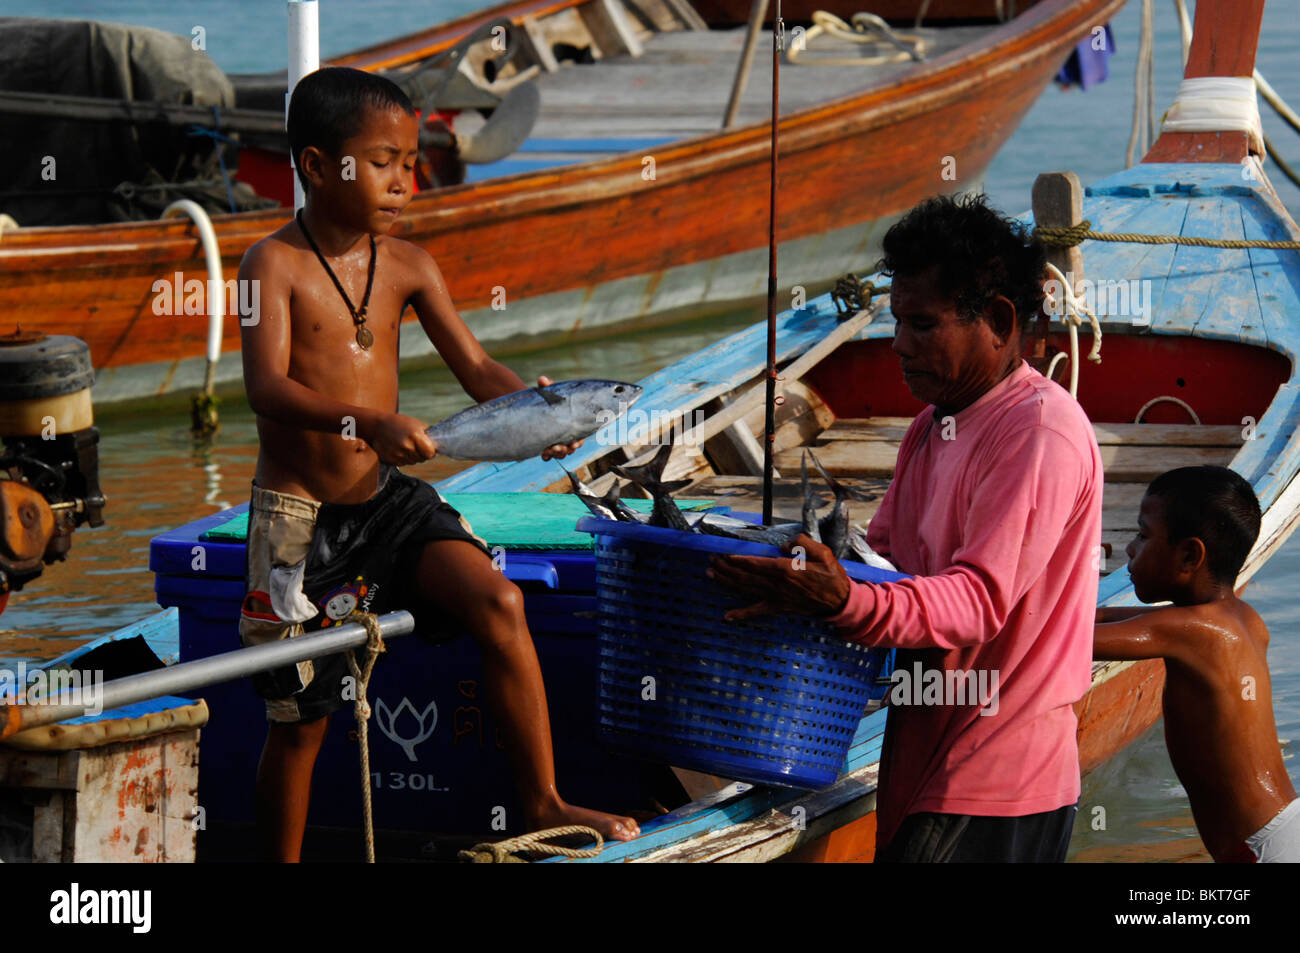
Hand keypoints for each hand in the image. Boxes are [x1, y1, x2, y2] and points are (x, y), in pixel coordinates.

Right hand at [366, 412, 436, 465]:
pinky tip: (398, 449)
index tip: (429, 447)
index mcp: (415, 436)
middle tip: (416, 444)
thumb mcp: (417, 424)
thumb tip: (440, 445)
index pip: (430, 454)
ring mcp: (398, 454)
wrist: (377, 426)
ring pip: (413, 462)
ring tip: (406, 445)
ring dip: (413, 456)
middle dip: (422, 453)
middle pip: (422, 459)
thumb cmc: (400, 423)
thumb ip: (429, 435)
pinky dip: (403, 458)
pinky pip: (403, 464)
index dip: (431, 451)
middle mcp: (406, 446)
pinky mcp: (391, 460)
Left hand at [536, 375, 583, 460]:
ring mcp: (555, 441)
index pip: (578, 437)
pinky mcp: (544, 445)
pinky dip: (547, 455)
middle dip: (566, 449)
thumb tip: (543, 380)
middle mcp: (565, 435)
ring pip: (561, 454)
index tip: (573, 443)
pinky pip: (548, 455)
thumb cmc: (545, 399)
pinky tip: (543, 453)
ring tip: (550, 450)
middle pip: (570, 448)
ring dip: (557, 454)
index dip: (577, 442)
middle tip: (559, 447)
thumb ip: (547, 387)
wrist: (532, 405)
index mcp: (570, 424)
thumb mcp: (547, 393)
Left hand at [707, 534, 852, 621]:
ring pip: (745, 589)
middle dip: (725, 567)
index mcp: (786, 570)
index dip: (737, 559)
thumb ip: (802, 543)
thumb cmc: (831, 575)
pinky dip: (741, 614)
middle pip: (745, 576)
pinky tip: (727, 616)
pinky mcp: (778, 607)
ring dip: (726, 582)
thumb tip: (784, 544)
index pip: (756, 563)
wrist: (839, 601)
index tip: (723, 553)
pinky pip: (757, 611)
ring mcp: (776, 597)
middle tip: (711, 559)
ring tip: (710, 574)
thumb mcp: (822, 552)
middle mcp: (777, 585)